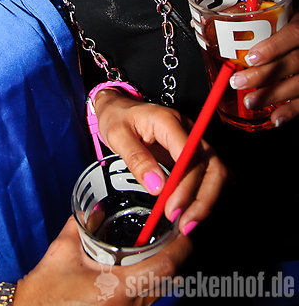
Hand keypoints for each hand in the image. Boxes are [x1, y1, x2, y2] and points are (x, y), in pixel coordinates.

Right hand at [14, 216, 191, 305]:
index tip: (185, 229)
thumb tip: (93, 205)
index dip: (180, 248)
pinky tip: (146, 265)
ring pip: (160, 291)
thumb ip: (81, 224)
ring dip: (166, 268)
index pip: (163, 268)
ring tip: (165, 245)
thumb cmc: (46, 291)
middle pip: (169, 280)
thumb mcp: (63, 251)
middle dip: (177, 255)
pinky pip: (147, 299)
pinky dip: (153, 280)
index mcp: (116, 288)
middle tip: (178, 231)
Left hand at [94, 91, 226, 236]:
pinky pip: (210, 176)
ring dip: (206, 201)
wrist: (119, 108)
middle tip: (182, 223)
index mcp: (168, 121)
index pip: (188, 153)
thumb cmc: (118, 118)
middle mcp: (188, 130)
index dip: (185, 184)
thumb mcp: (117, 135)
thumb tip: (156, 187)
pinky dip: (205, 197)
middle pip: (211, 164)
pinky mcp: (194, 154)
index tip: (172, 208)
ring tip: (186, 225)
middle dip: (201, 198)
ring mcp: (194, 141)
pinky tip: (191, 214)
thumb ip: (136, 158)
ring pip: (217, 171)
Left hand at [230, 9, 298, 126]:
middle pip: (292, 63)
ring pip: (298, 84)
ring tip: (250, 101)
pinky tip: (275, 118)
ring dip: (271, 95)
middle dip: (263, 75)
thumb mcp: (277, 16)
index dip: (272, 47)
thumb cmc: (286, 26)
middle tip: (237, 82)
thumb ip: (253, 20)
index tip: (250, 58)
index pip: (293, 34)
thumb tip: (206, 24)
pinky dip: (290, 111)